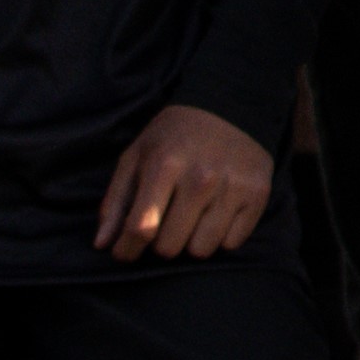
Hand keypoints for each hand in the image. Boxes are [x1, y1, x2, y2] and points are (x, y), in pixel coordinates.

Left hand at [94, 101, 275, 263]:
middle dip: (160, 242)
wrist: (230, 107)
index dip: (126, 250)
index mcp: (165, 165)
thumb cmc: (174, 136)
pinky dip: (219, 237)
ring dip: (190, 242)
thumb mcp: (137, 156)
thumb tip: (102, 245)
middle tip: (164, 223)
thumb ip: (116, 201)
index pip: (141, 228)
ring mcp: (233, 188)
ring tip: (190, 219)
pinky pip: (230, 244)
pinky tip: (215, 214)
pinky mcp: (257, 196)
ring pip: (201, 251)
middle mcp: (201, 179)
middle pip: (170, 247)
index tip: (124, 252)